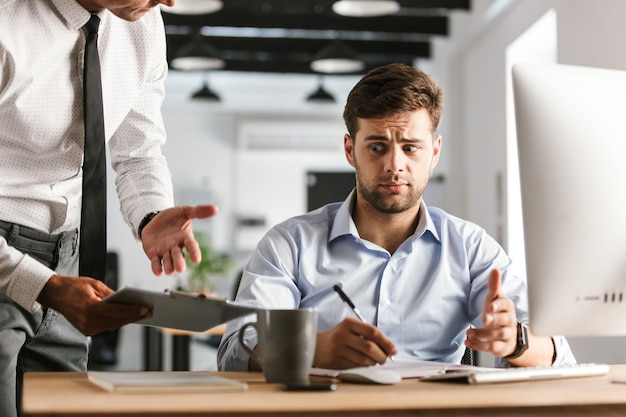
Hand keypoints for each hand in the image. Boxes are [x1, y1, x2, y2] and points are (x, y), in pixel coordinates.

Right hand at [37, 275, 151, 335]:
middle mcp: (89, 321)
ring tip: (141, 315)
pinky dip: (116, 322)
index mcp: (91, 308)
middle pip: (118, 321)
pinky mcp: (86, 331)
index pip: (118, 312)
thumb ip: (112, 294)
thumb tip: (127, 300)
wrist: (56, 294)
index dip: (134, 311)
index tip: (146, 310)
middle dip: (134, 317)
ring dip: (127, 320)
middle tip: (148, 313)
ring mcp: (87, 328)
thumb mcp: (95, 285)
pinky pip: (106, 327)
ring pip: (113, 326)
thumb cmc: (74, 287)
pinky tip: (126, 317)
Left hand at [141, 204, 218, 274]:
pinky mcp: (154, 254)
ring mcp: (165, 251)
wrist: (155, 219)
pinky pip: (156, 263)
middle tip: (181, 268)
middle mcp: (176, 247)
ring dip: (169, 267)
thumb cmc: (173, 217)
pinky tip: (158, 272)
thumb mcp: (186, 211)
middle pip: (179, 256)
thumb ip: (199, 211)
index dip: (194, 252)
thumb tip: (216, 209)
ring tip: (170, 271)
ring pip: (168, 262)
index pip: (192, 246)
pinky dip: (156, 268)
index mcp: (185, 237)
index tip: (197, 260)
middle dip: (179, 262)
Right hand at [313, 318, 396, 368]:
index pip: (373, 331)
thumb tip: (388, 349)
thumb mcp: (351, 329)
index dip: (386, 342)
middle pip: (369, 347)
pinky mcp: (335, 360)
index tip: (394, 350)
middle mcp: (342, 334)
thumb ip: (368, 336)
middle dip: (382, 355)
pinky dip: (364, 366)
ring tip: (374, 361)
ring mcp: (337, 348)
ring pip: (364, 359)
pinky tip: (364, 363)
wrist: (316, 345)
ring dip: (373, 362)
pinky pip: (355, 366)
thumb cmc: (340, 337)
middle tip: (385, 359)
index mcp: (349, 323)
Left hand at [465, 269, 517, 357]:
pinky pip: (492, 348)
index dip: (499, 305)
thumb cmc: (499, 313)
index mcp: (507, 308)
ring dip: (482, 334)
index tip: (490, 306)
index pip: (506, 305)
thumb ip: (494, 285)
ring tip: (469, 332)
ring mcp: (507, 335)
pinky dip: (479, 345)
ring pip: (498, 335)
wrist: (509, 336)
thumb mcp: (495, 298)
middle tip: (484, 319)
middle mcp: (509, 321)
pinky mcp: (502, 347)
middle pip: (505, 321)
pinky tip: (469, 342)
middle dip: (494, 320)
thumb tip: (495, 270)